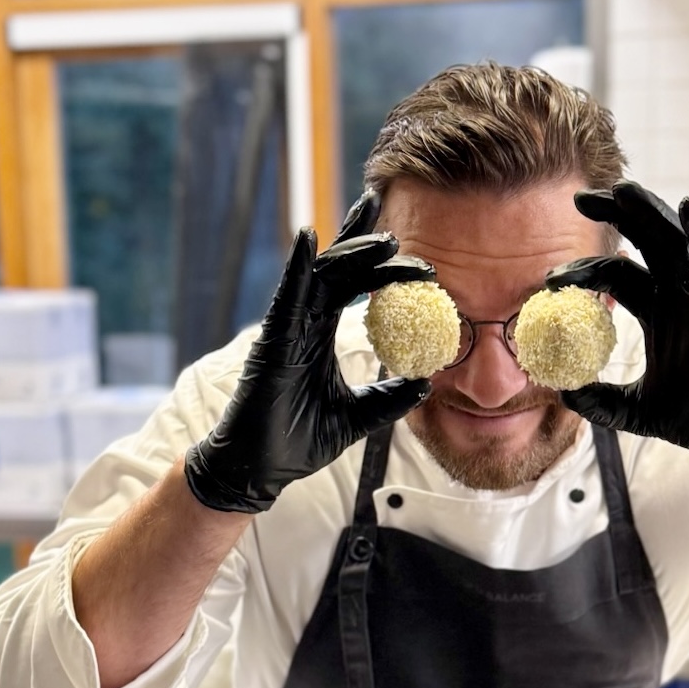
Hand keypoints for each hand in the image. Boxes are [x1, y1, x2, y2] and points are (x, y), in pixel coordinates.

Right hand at [184, 192, 433, 512]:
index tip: (420, 261)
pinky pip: (285, 297)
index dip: (381, 268)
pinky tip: (307, 239)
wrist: (261, 469)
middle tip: (395, 218)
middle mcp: (303, 324)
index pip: (354, 288)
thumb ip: (387, 399)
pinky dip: (296, 268)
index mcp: (320, 336)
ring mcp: (285, 330)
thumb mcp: (357, 418)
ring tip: (380, 232)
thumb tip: (427, 384)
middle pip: (338, 270)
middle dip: (366, 243)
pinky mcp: (270, 342)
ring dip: (349, 251)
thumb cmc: (297, 442)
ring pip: (319, 276)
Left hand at [545, 181, 688, 478]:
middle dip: (616, 215)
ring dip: (653, 213)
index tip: (551, 279)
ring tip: (626, 190)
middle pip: (645, 242)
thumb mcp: (638, 412)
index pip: (617, 275)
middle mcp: (680, 296)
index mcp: (658, 312)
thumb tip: (562, 395)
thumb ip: (601, 402)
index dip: (585, 270)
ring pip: (677, 242)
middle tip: (581, 197)